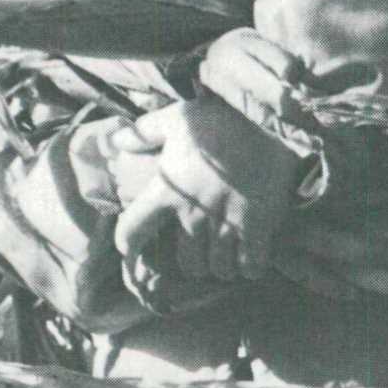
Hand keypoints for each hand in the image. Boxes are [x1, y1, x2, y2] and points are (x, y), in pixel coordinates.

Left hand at [110, 96, 302, 297]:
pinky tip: (252, 257)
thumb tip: (116, 142)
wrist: (271, 122)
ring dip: (222, 266)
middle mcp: (193, 214)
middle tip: (202, 252)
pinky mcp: (258, 226)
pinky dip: (250, 266)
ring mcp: (226, 223)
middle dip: (194, 262)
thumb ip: (145, 132)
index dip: (128, 246)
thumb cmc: (222, 121)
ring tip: (228, 257)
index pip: (132, 231)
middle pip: (187, 263)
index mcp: (167, 191)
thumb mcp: (177, 118)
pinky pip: (250, 265)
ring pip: (219, 268)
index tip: (131, 250)